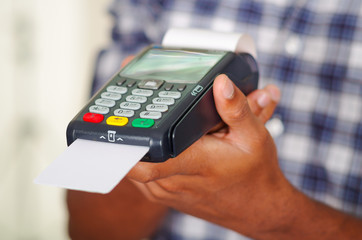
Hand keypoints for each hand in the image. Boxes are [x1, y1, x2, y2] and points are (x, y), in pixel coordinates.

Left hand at [127, 74, 288, 237]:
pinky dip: (141, 156)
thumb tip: (221, 83)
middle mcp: (172, 181)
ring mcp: (165, 190)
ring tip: (140, 119)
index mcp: (192, 164)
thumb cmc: (254, 173)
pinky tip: (152, 141)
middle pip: (131, 157)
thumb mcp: (254, 136)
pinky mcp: (163, 194)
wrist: (256, 207)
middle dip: (127, 132)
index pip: (144, 160)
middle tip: (131, 108)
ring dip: (133, 144)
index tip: (121, 118)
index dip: (126, 140)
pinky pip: (141, 174)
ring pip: (132, 166)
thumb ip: (236, 109)